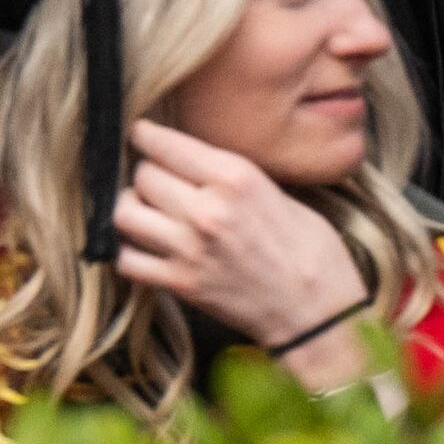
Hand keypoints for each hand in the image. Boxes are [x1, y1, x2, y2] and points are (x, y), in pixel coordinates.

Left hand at [112, 122, 371, 364]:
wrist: (317, 309)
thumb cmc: (310, 248)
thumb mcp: (275, 189)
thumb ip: (229, 174)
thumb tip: (189, 160)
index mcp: (236, 177)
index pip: (166, 145)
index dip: (146, 136)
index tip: (140, 134)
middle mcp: (207, 210)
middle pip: (143, 175)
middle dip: (146, 173)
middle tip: (156, 178)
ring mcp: (190, 250)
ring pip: (125, 213)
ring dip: (131, 207)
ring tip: (145, 209)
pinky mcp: (180, 285)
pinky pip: (127, 259)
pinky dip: (128, 250)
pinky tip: (144, 245)